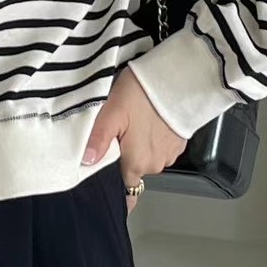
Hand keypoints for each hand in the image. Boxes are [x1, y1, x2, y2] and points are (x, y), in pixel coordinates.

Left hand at [81, 65, 187, 215]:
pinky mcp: (180, 143)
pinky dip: (155, 139)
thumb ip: (98, 141)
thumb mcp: (111, 113)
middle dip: (124, 156)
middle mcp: (155, 164)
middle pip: (133, 169)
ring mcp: (170, 154)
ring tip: (135, 124)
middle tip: (118, 134)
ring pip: (148, 159)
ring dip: (140, 147)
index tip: (111, 176)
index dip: (115, 183)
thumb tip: (86, 162)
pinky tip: (150, 122)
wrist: (176, 79)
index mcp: (137, 163)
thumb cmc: (142, 94)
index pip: (124, 187)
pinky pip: (161, 148)